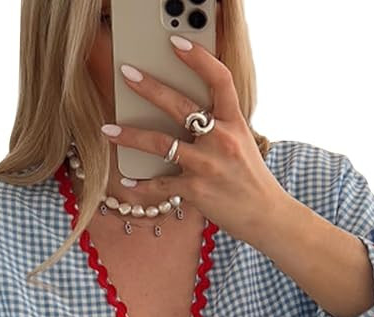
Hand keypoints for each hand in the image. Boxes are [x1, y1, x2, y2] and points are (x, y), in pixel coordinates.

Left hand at [100, 34, 287, 245]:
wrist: (265, 215)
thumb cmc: (250, 177)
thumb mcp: (242, 142)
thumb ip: (219, 125)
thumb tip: (188, 112)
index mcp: (234, 122)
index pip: (219, 79)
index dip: (198, 58)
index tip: (177, 44)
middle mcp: (221, 139)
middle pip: (180, 105)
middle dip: (150, 87)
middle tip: (127, 74)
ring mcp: (206, 165)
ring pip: (160, 143)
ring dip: (130, 136)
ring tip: (108, 129)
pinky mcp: (195, 190)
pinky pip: (160, 184)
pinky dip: (142, 184)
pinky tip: (127, 181)